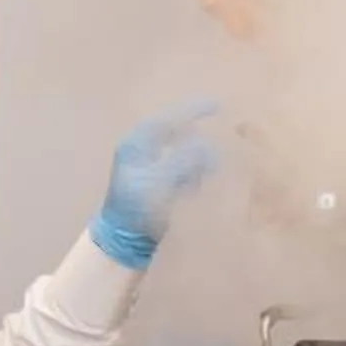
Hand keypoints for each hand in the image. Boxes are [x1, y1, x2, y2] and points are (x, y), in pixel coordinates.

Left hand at [91, 98, 219, 269]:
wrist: (124, 241)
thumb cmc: (137, 209)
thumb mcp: (160, 183)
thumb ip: (184, 161)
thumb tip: (208, 145)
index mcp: (138, 145)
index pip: (167, 119)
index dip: (192, 110)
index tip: (218, 104)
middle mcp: (143, 151)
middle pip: (176, 133)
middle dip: (198, 138)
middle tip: (222, 136)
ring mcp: (150, 167)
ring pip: (181, 152)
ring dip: (198, 161)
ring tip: (208, 173)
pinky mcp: (157, 183)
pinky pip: (181, 170)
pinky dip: (192, 175)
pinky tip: (196, 188)